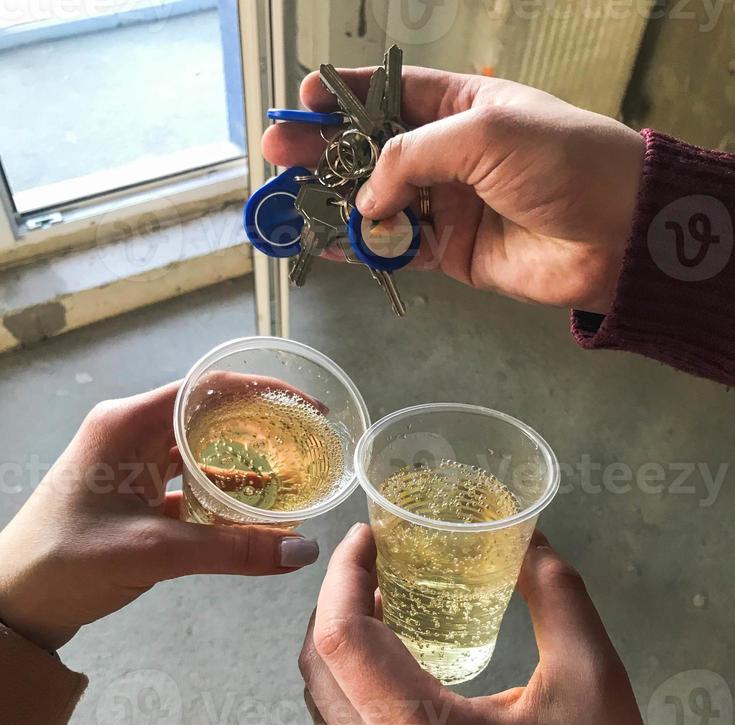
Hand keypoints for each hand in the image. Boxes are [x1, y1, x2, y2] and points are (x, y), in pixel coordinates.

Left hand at [0, 382, 318, 650]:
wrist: (11, 604)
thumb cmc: (65, 562)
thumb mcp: (155, 552)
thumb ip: (233, 551)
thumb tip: (302, 553)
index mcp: (128, 423)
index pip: (207, 389)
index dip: (261, 392)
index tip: (306, 407)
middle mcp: (131, 433)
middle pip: (209, 416)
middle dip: (260, 428)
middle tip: (308, 443)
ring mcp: (131, 464)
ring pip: (200, 453)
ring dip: (243, 464)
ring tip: (292, 474)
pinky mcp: (134, 495)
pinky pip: (189, 485)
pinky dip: (221, 495)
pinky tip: (255, 510)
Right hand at [263, 68, 644, 313]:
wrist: (614, 234)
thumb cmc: (561, 160)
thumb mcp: (482, 133)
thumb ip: (413, 157)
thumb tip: (366, 196)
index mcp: (462, 106)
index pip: (390, 94)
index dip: (343, 98)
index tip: (301, 103)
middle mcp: (450, 154)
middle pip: (372, 152)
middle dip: (324, 154)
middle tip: (279, 157)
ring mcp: (449, 205)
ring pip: (378, 203)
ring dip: (335, 205)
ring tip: (289, 206)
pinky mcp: (452, 253)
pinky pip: (398, 249)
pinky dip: (363, 248)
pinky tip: (327, 245)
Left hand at [299, 525, 697, 724]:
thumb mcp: (594, 683)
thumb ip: (558, 597)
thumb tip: (526, 537)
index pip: (341, 638)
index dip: (343, 575)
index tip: (369, 533)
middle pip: (316, 666)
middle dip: (333, 599)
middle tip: (374, 556)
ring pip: (321, 700)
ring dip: (334, 639)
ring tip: (381, 594)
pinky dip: (348, 678)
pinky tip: (393, 654)